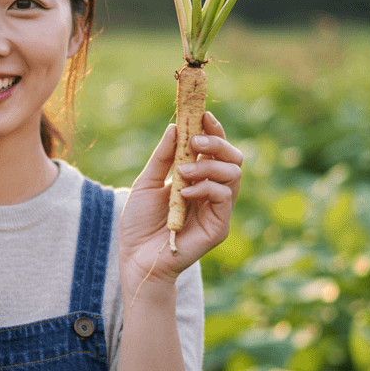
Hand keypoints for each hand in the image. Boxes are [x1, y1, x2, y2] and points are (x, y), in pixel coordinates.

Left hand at [118, 112, 242, 288]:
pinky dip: (206, 188)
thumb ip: (162, 157)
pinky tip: (184, 193)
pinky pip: (224, 197)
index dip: (212, 130)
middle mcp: (211, 191)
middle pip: (232, 158)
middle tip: (194, 141)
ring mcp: (217, 209)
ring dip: (208, 166)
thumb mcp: (147, 182)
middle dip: (217, 143)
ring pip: (233, 174)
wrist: (136, 257)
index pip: (214, 149)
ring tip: (182, 172)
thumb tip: (174, 126)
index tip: (202, 114)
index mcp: (196, 177)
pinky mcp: (219, 226)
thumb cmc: (139, 222)